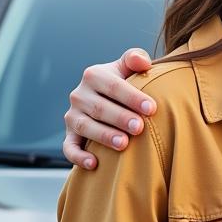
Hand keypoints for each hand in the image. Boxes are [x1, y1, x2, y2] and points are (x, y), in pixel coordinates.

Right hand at [63, 48, 156, 168]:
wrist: (107, 99)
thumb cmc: (124, 83)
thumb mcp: (127, 68)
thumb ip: (135, 58)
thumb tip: (142, 61)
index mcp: (94, 75)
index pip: (114, 86)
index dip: (133, 97)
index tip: (152, 108)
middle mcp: (79, 95)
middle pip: (100, 108)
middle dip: (120, 118)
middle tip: (140, 128)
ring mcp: (72, 116)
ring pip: (85, 127)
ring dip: (104, 136)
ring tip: (124, 144)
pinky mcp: (69, 135)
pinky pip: (69, 147)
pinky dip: (78, 156)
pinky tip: (94, 164)